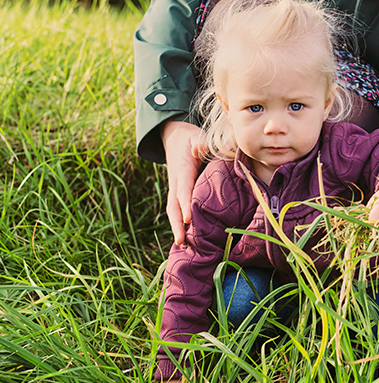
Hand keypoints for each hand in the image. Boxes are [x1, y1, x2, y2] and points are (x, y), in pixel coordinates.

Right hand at [161, 120, 207, 244]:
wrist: (174, 137)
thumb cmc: (189, 138)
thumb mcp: (194, 135)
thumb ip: (199, 141)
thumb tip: (200, 148)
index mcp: (182, 170)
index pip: (183, 190)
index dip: (185, 204)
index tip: (187, 219)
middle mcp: (176, 183)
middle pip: (173, 206)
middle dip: (176, 224)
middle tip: (181, 242)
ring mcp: (175, 189)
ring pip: (173, 211)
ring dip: (176, 228)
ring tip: (183, 247)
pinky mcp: (178, 192)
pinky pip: (177, 210)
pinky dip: (179, 224)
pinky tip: (188, 239)